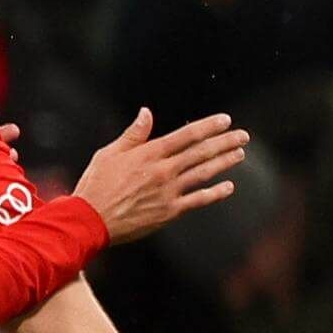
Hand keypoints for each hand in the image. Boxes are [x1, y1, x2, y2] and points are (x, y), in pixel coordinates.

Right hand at [72, 109, 246, 243]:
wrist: (90, 220)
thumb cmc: (96, 186)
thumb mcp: (109, 153)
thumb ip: (133, 134)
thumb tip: (146, 113)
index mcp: (149, 154)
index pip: (186, 135)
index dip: (209, 126)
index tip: (225, 120)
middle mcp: (163, 171)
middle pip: (201, 152)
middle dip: (225, 142)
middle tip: (243, 135)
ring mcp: (168, 192)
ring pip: (204, 173)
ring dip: (224, 162)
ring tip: (239, 154)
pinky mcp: (169, 212)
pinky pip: (198, 200)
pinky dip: (215, 193)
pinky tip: (228, 186)